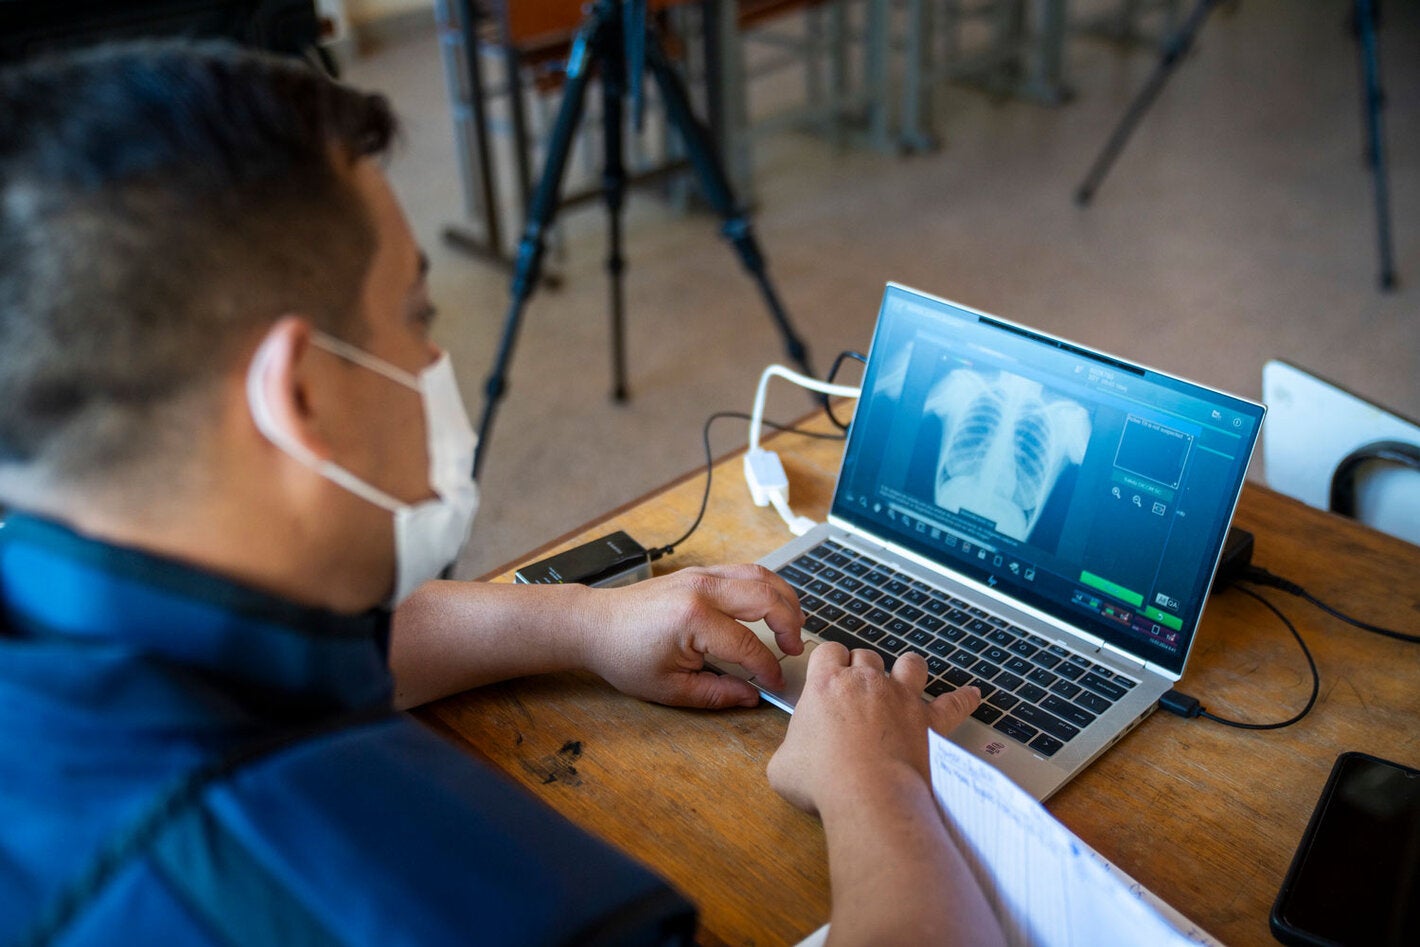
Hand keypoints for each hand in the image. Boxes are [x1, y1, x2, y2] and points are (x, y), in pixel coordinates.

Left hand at [578, 564, 803, 708]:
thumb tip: (752, 695)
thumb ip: (716, 693)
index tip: (775, 684)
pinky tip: (772, 606)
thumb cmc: (624, 656)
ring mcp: (701, 574)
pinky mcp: (699, 572)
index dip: (768, 668)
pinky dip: (766, 586)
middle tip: (795, 649)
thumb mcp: (670, 688)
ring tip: (794, 625)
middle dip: (789, 624)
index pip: (749, 645)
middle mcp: (702, 589)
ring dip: (784, 598)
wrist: (595, 625)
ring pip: (760, 574)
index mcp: (694, 619)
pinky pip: (744, 570)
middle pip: (766, 597)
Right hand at [767, 643, 978, 814]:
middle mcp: (866, 682)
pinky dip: (963, 699)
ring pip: (909, 664)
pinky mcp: (929, 721)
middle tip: (858, 690)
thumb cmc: (823, 780)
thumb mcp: (782, 766)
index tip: (829, 673)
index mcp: (826, 684)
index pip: (829, 651)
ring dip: (906, 668)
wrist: (869, 795)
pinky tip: (971, 695)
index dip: (829, 661)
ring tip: (905, 676)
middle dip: (862, 669)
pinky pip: (953, 703)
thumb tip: (791, 758)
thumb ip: (788, 750)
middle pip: (866, 656)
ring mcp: (901, 698)